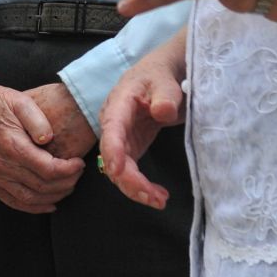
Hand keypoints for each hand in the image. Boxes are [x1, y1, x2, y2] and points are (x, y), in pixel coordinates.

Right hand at [0, 84, 85, 213]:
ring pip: (29, 198)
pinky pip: (13, 201)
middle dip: (66, 183)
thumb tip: (48, 139)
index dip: (69, 170)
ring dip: (53, 197)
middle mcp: (1, 164)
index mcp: (12, 144)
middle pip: (41, 186)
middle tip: (77, 174)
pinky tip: (48, 204)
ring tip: (68, 187)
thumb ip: (37, 119)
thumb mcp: (18, 100)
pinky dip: (33, 207)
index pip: (48, 169)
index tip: (79, 163)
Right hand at [99, 46, 186, 209]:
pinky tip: (159, 195)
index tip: (119, 171)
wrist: (160, 76)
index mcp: (118, 103)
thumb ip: (165, 95)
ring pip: (118, 170)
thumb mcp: (165, 81)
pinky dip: (142, 186)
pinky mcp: (129, 149)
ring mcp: (120, 139)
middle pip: (112, 157)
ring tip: (160, 200)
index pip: (111, 129)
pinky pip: (129, 173)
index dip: (113, 151)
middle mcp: (113, 125)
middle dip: (130, 181)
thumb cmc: (161, 77)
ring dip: (136, 189)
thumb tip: (162, 111)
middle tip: (155, 198)